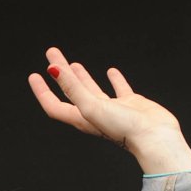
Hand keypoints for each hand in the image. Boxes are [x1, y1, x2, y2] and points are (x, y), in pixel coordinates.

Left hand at [27, 46, 190, 175]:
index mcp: (81, 118)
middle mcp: (94, 115)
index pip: (54, 104)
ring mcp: (112, 110)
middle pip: (70, 91)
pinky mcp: (130, 105)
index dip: (42, 91)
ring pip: (92, 90)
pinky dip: (114, 80)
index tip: (35, 74)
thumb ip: (73, 87)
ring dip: (81, 76)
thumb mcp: (92, 105)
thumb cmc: (124, 128)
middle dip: (60, 72)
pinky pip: (119, 90)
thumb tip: (53, 69)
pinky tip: (111, 71)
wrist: (155, 138)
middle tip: (52, 52)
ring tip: (74, 63)